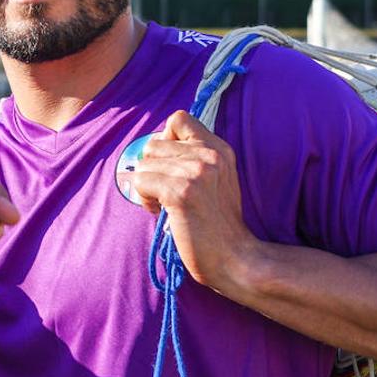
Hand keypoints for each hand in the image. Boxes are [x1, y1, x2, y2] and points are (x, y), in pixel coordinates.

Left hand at [131, 111, 260, 294]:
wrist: (235, 258)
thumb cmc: (219, 224)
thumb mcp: (218, 179)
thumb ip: (195, 158)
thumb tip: (154, 145)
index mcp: (219, 148)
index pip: (179, 119)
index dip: (165, 140)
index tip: (170, 166)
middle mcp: (209, 155)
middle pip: (154, 144)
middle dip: (152, 169)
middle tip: (165, 193)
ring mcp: (196, 172)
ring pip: (144, 164)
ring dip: (147, 186)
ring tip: (164, 205)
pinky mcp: (181, 192)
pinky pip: (141, 182)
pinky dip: (144, 199)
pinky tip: (159, 212)